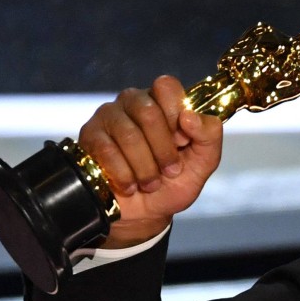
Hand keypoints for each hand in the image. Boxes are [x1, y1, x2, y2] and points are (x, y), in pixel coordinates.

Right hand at [78, 75, 222, 247]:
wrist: (146, 213)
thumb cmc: (174, 182)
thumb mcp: (203, 163)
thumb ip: (209, 136)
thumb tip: (189, 116)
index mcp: (164, 102)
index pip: (167, 87)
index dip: (176, 116)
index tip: (182, 143)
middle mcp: (134, 102)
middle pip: (149, 113)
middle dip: (163, 151)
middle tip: (169, 171)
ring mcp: (109, 116)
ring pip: (128, 134)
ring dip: (145, 168)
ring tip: (150, 183)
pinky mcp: (90, 136)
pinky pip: (107, 151)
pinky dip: (125, 175)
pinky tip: (130, 185)